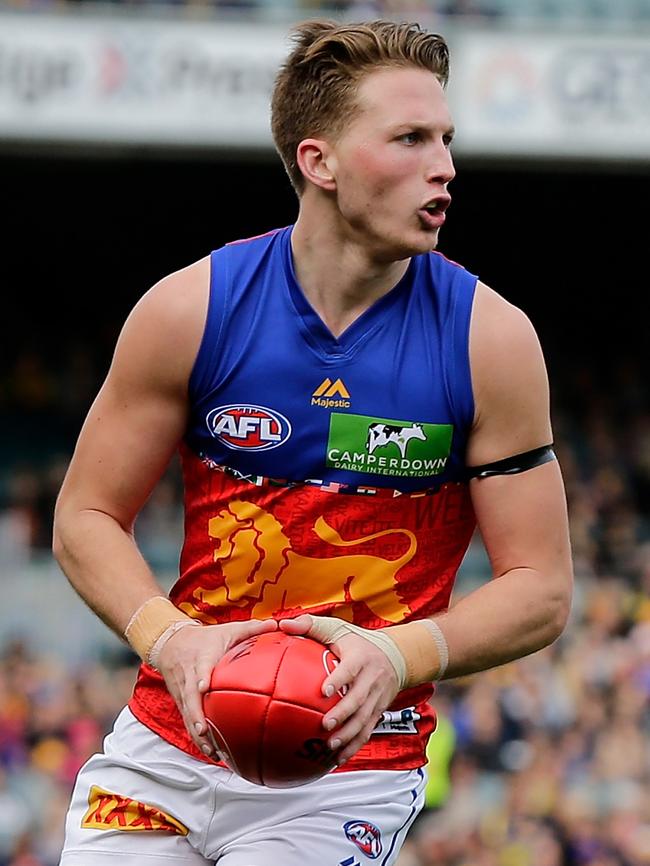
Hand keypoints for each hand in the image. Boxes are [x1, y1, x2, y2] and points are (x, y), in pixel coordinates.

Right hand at [156, 618, 277, 756]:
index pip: (199, 668)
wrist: (172, 642)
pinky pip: (187, 721)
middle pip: (189, 697)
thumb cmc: (206, 638)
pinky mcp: (181, 702)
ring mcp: (183, 691)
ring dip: (197, 733)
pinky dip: (197, 737)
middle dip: (196, 715)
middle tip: (205, 731)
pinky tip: (211, 751)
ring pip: (187, 714)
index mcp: (202, 657)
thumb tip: (278, 625)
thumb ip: (253, 629)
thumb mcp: (229, 630)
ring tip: (211, 751)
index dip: (201, 678)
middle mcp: (190, 676)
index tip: (204, 688)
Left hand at [279, 615, 399, 764]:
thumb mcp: (337, 629)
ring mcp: (378, 698)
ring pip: (365, 719)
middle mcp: (372, 679)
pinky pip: (367, 731)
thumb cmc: (357, 642)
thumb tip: (283, 624)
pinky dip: (354, 746)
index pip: (351, 670)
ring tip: (330, 747)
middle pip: (359, 700)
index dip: (339, 680)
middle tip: (324, 725)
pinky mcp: (378, 712)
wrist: (396, 656)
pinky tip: (338, 759)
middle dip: (343, 714)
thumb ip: (311, 626)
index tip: (323, 691)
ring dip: (349, 735)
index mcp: (361, 658)